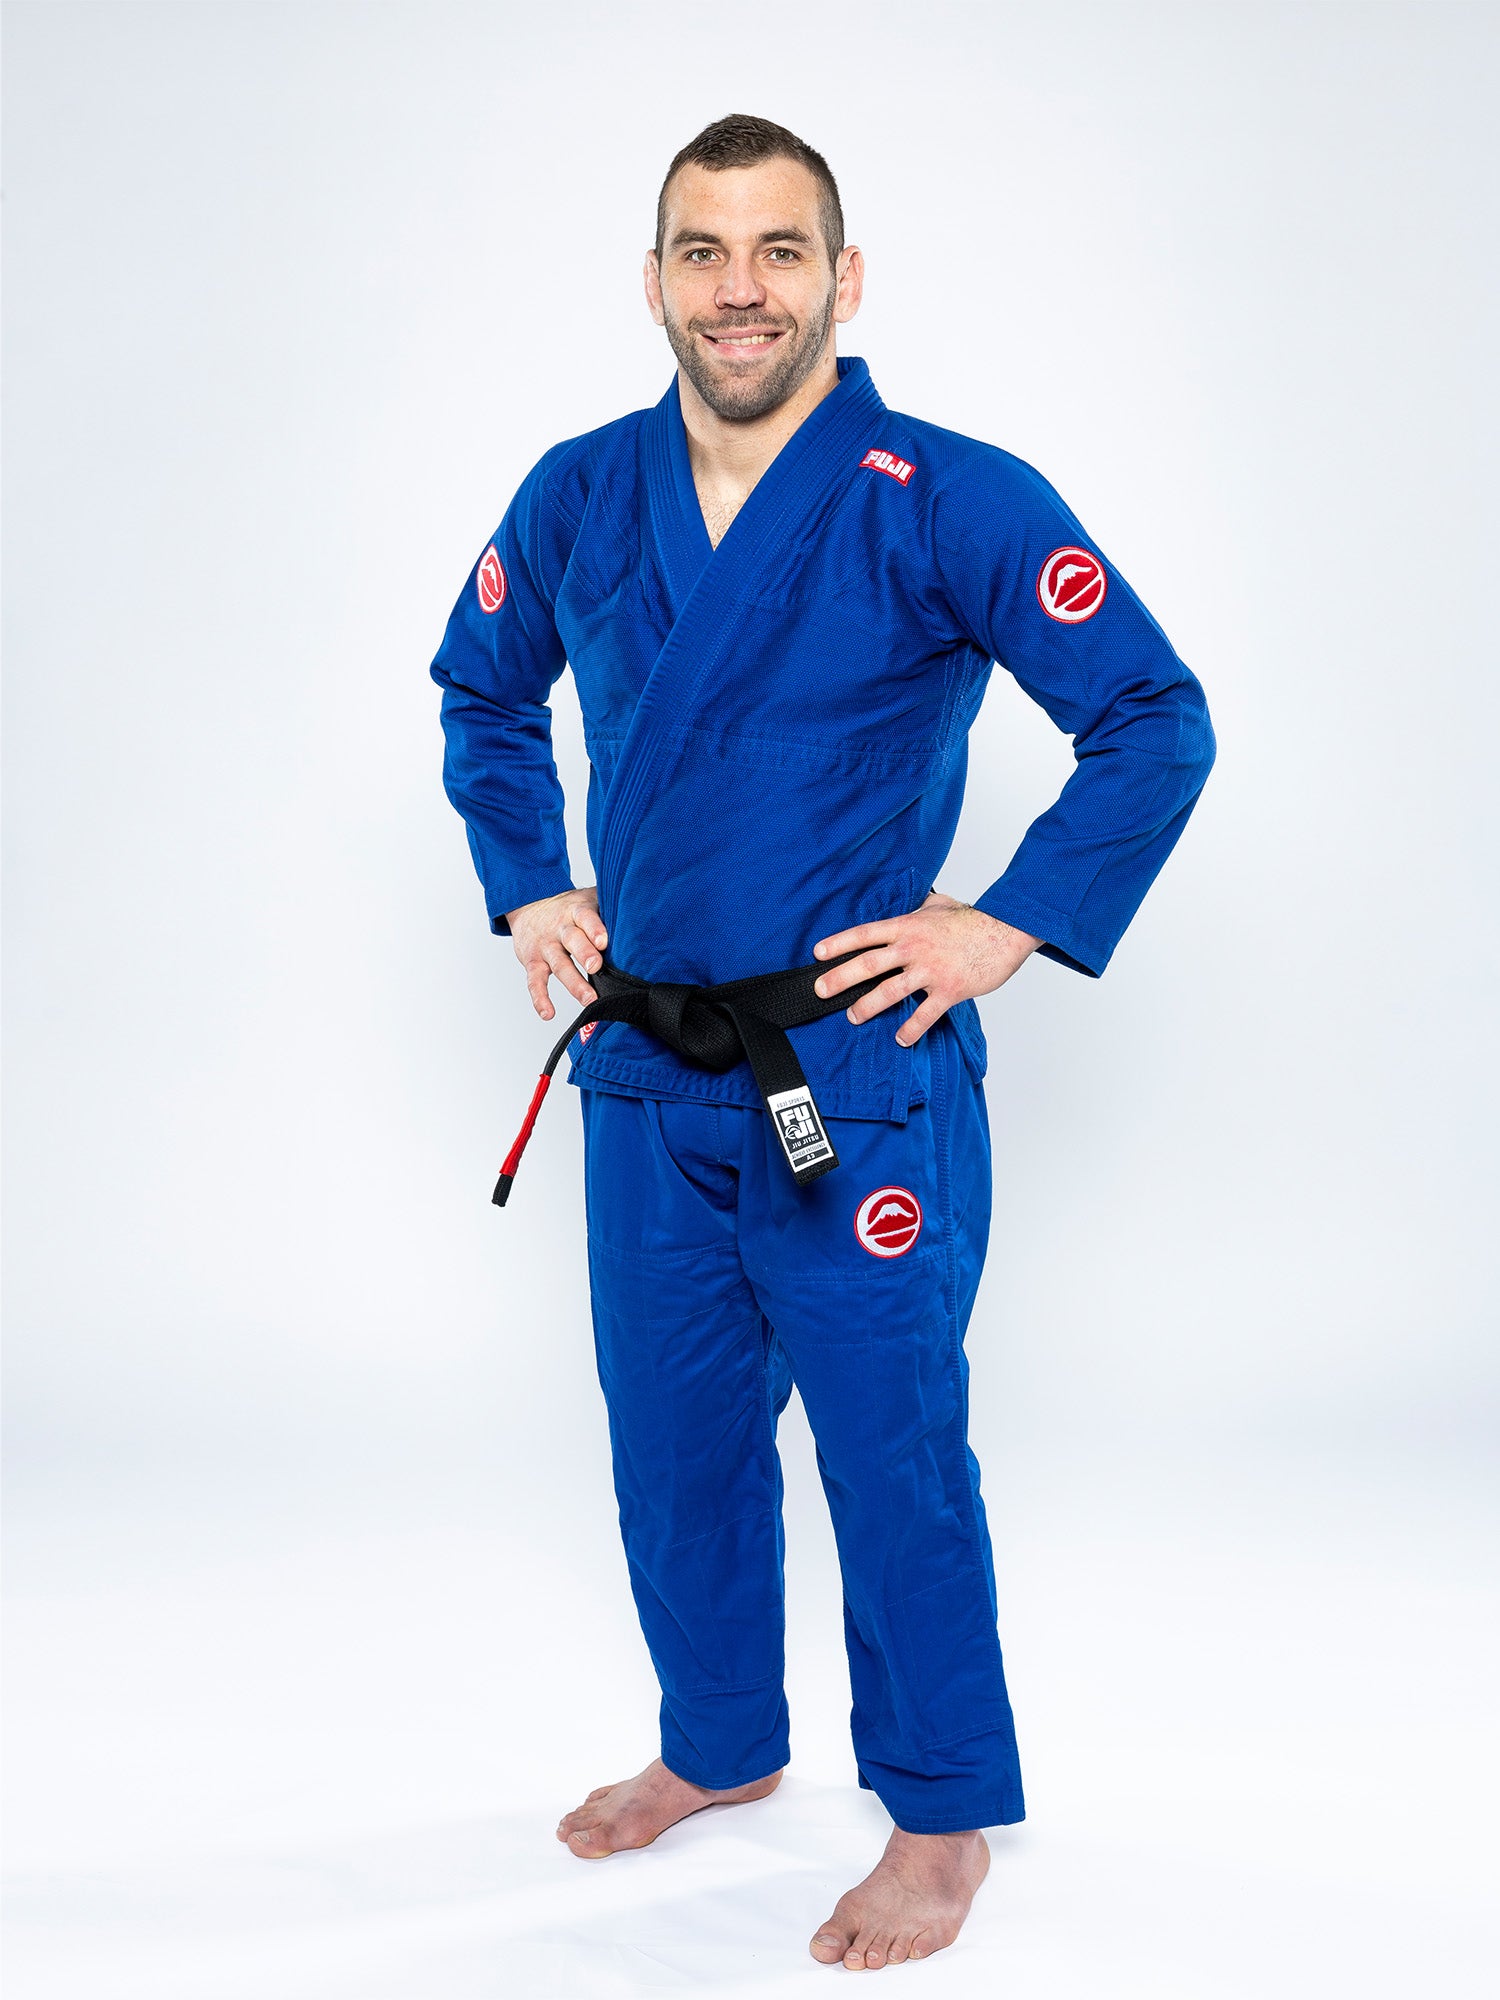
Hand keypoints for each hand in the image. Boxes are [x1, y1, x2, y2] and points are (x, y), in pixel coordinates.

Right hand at [505, 887, 607, 1022]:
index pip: (585, 917)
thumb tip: (644, 916)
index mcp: (576, 911)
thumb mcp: (588, 900)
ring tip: (588, 999)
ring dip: (573, 983)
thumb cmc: (568, 909)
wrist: (528, 906)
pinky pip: (534, 981)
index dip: (594, 928)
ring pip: (559, 964)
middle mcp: (560, 928)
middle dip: (584, 953)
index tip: (604, 941)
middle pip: (572, 940)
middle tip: (596, 967)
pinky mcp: (533, 962)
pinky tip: (548, 1013)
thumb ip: (609, 907)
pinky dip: (540, 998)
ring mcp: (546, 946)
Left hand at [812, 891, 1040, 1046]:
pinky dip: (912, 1029)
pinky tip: (901, 1039)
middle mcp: (914, 948)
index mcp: (909, 927)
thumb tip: (916, 903)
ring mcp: (931, 970)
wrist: (1007, 931)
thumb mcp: (941, 905)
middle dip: (840, 978)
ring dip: (867, 1006)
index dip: (840, 943)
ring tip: (853, 1016)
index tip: (818, 953)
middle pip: (868, 964)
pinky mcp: (949, 990)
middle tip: (819, 991)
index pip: (866, 934)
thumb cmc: (975, 920)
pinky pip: (925, 1014)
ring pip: (890, 991)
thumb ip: (922, 908)